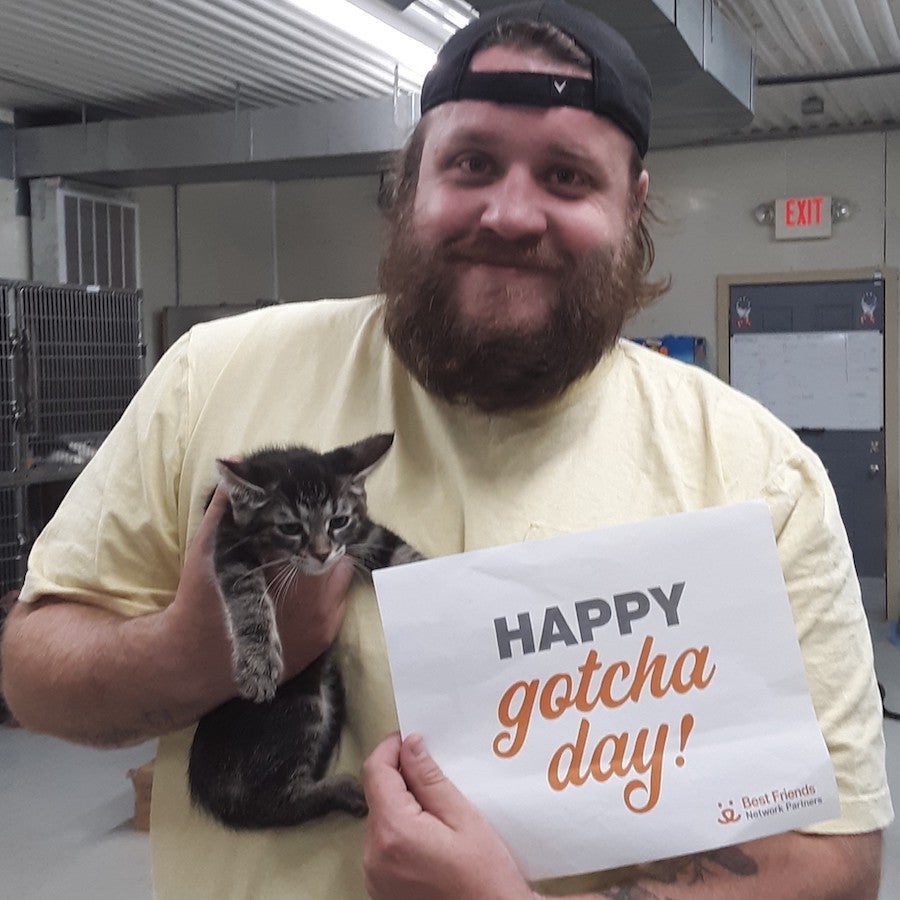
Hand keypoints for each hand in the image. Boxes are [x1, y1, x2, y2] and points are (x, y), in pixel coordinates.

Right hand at [166, 487, 354, 702]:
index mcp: (293, 574)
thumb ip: (227, 504)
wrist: (196, 661)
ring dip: (324, 568)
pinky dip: (323, 594)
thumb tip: (235, 461)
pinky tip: (297, 592)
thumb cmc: (202, 599)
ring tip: (296, 564)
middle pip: (339, 557)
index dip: (321, 516)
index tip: (305, 515)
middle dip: (321, 543)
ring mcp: (323, 626)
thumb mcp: (209, 546)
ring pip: (340, 580)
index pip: (329, 533)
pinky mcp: (322, 643)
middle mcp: (317, 603)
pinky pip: (336, 606)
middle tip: (297, 542)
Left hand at [362, 732, 534, 899]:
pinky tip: (429, 835)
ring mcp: (374, 877)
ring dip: (400, 805)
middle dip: (400, 778)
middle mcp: (373, 856)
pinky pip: (382, 846)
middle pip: (376, 796)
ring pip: (379, 820)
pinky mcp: (380, 890)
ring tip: (436, 808)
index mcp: (393, 832)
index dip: (390, 748)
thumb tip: (410, 744)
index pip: (374, 772)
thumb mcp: (463, 818)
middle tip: (433, 772)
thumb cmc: (486, 875)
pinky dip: (400, 831)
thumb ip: (430, 779)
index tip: (411, 738)